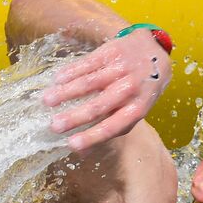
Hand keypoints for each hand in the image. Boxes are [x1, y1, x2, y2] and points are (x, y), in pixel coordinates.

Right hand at [41, 31, 171, 150]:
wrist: (156, 50)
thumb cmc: (142, 87)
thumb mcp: (136, 108)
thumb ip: (113, 127)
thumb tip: (83, 152)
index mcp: (138, 107)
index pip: (113, 126)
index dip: (92, 136)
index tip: (71, 144)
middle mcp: (130, 89)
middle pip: (98, 105)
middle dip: (74, 117)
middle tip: (54, 126)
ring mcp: (121, 69)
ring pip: (89, 83)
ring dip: (65, 92)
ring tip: (46, 100)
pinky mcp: (111, 52)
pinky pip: (87, 63)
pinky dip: (70, 72)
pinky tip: (56, 79)